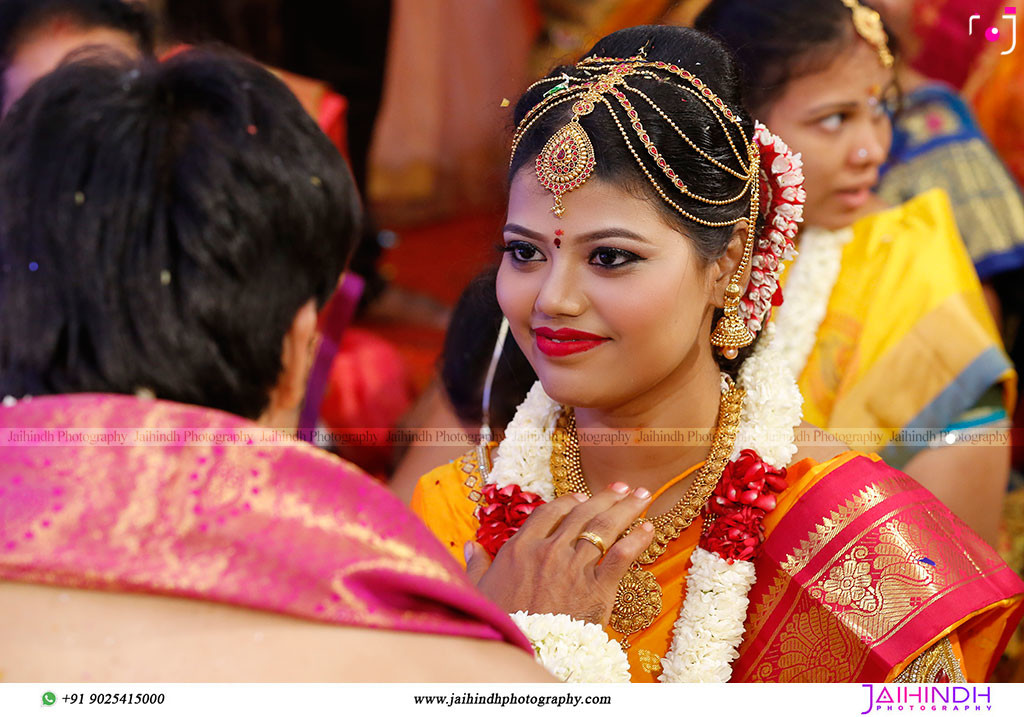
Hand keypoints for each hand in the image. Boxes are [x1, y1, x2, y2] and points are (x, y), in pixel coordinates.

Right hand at [464, 482, 654, 625]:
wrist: (522, 653)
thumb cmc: (499, 623)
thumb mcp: (480, 590)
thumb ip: (477, 564)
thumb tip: (469, 546)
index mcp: (521, 548)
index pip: (550, 512)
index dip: (569, 501)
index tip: (582, 497)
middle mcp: (549, 551)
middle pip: (582, 513)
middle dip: (606, 497)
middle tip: (623, 488)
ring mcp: (574, 568)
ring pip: (604, 527)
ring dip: (626, 509)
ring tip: (642, 496)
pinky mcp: (597, 590)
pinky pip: (621, 556)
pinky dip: (637, 539)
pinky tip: (649, 529)